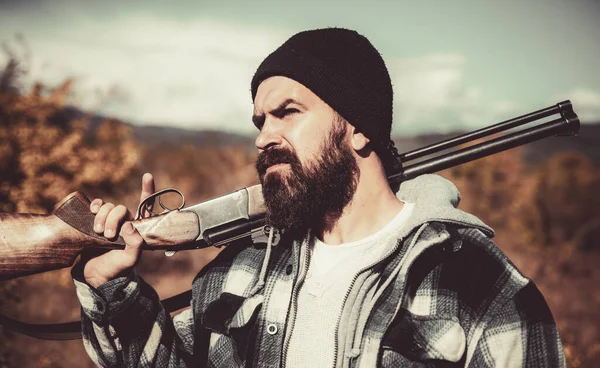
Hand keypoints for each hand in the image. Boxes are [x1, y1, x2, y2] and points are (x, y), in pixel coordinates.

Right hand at [83, 173, 154, 287]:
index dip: (147, 191)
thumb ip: (135, 244)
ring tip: (98, 232)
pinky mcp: (94, 222)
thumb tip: (129, 225)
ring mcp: (109, 222)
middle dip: (113, 218)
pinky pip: (96, 206)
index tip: (147, 176)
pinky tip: (91, 211)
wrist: (94, 276)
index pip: (146, 207)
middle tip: (108, 235)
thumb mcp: (130, 259)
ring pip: (107, 207)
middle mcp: (124, 223)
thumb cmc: (116, 268)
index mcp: (137, 229)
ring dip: (102, 216)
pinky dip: (94, 206)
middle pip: (121, 208)